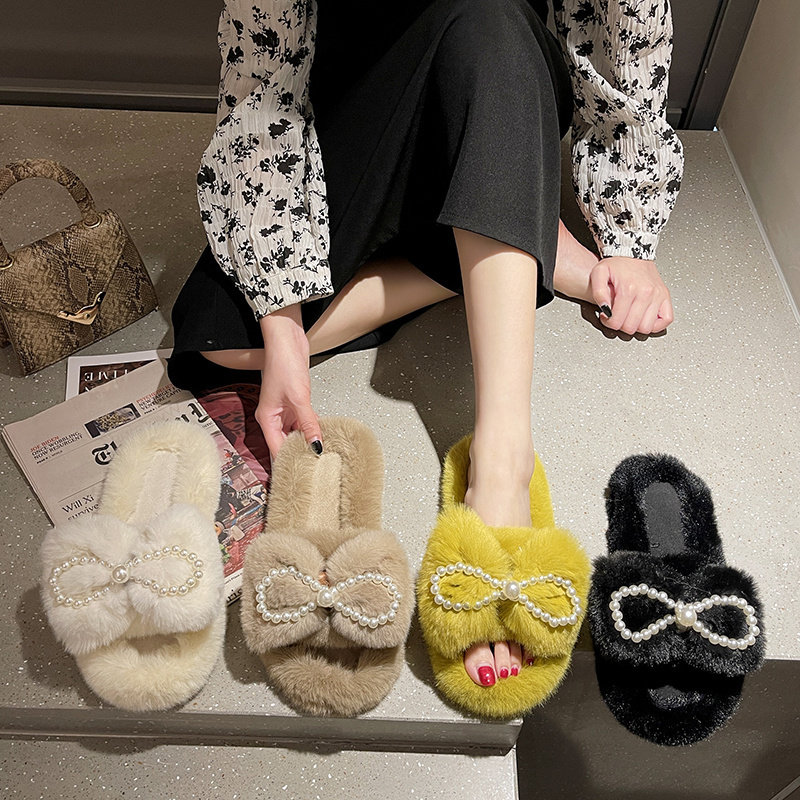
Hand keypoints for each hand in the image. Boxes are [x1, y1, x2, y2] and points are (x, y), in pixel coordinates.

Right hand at [256, 305, 322, 458]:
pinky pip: (304, 422)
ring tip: (321, 457)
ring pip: (296, 433)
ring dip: (308, 442)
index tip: (300, 477)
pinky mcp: (296, 402)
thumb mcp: (298, 397)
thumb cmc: (283, 363)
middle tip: (315, 469)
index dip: (288, 463)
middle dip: (300, 455)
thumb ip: (308, 423)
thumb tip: (316, 445)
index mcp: (267, 419)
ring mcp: (285, 410)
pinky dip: (313, 429)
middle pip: (286, 443)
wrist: (287, 339)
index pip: (277, 450)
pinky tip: (323, 436)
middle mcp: (274, 417)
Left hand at [589, 256, 673, 334]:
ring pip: (647, 327)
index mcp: (629, 289)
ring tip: (629, 317)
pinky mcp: (665, 297)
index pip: (617, 321)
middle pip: (631, 327)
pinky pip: (666, 320)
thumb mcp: (599, 273)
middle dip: (620, 326)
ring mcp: (658, 296)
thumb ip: (598, 292)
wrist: (634, 252)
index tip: (606, 315)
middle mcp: (646, 293)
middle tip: (617, 316)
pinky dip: (655, 325)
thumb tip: (604, 309)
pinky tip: (644, 318)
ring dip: (636, 327)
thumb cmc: (617, 264)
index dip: (608, 322)